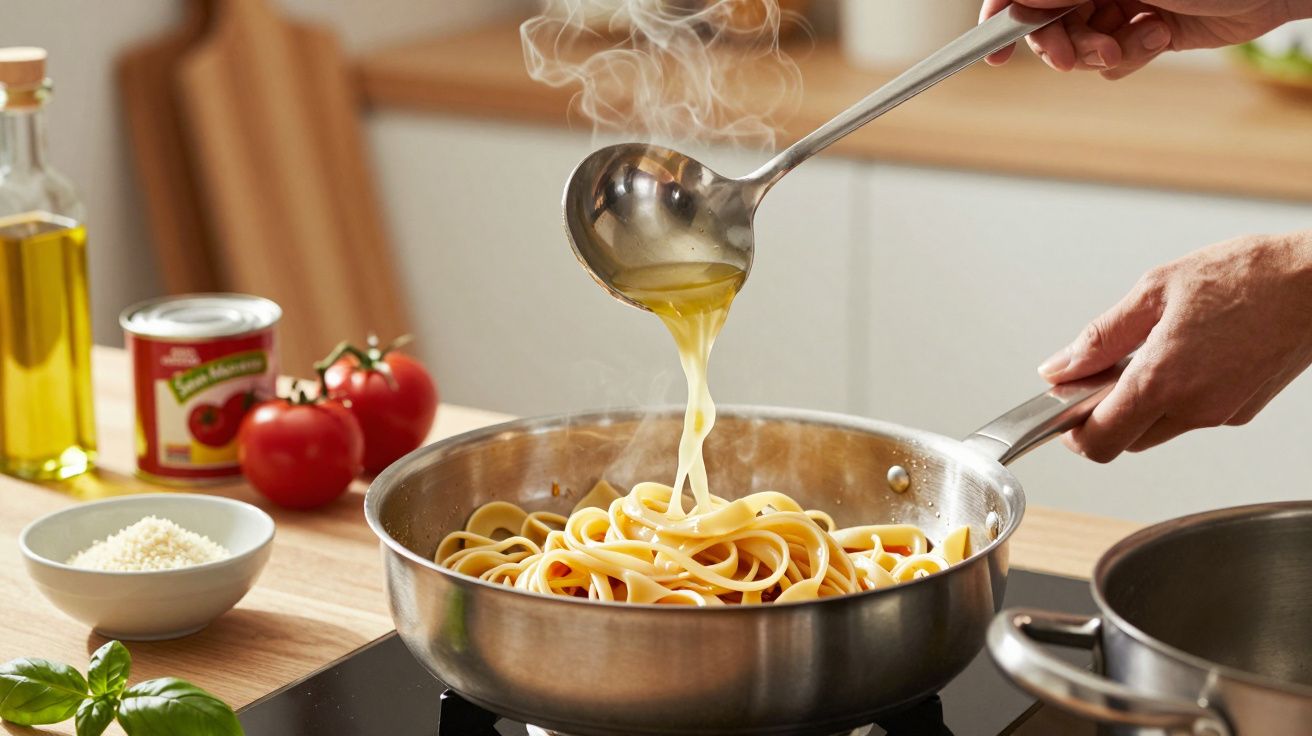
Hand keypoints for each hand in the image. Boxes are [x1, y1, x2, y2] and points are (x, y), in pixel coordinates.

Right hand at [980, 1, 1311, 78]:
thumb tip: (1018, 2)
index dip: (1002, 16)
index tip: (992, 50)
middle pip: (1048, 22)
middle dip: (1061, 44)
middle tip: (1074, 59)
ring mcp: (1121, 2)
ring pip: (1080, 46)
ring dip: (1102, 52)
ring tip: (1137, 39)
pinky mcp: (1144, 29)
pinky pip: (1113, 60)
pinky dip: (1131, 56)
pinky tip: (1159, 36)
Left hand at [1039, 230, 1311, 461]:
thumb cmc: (1248, 276)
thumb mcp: (1156, 291)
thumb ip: (1100, 336)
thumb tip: (1059, 367)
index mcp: (1163, 381)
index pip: (1100, 441)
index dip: (1073, 432)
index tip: (1065, 406)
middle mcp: (1193, 408)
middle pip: (1126, 441)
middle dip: (1104, 416)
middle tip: (1101, 374)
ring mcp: (1222, 414)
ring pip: (1158, 430)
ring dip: (1140, 407)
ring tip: (1147, 354)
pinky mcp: (1243, 410)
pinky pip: (1193, 417)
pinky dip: (1174, 398)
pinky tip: (1183, 357)